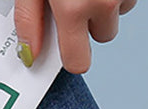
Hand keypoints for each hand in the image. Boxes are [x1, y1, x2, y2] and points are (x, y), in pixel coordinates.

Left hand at [15, 0, 137, 72]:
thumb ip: (29, 19)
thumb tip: (29, 57)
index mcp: (74, 8)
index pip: (78, 63)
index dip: (71, 53)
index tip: (66, 39)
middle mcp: (104, 1)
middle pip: (103, 36)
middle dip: (91, 21)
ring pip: (118, 12)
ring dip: (106, 2)